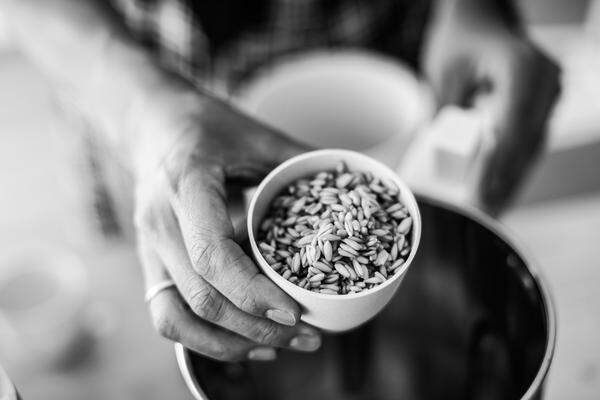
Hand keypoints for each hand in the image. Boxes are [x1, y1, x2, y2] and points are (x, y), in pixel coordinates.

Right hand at [134, 93, 319, 360]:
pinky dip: (204, 339)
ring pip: (175, 318)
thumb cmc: (207, 126)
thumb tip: (360, 188)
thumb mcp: (256, 136)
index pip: (212, 255)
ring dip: (228, 343)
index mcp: (186, 185)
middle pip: (200, 296)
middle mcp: (159, 223)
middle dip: (256, 327)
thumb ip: (301, 162)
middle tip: (306, 336)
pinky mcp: (150, 263)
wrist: (152, 124)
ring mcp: (149, 248)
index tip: (296, 311)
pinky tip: (243, 343)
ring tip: (277, 348)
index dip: (253, 292)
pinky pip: (167, 316)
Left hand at [422, 1, 559, 213]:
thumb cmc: (459, 39)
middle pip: (525, 146)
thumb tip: (438, 161)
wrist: (483, 18)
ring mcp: (549, 94)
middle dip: (503, 185)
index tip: (478, 201)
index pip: (510, 131)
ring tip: (489, 215)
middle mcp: (545, 83)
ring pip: (531, 150)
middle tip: (482, 219)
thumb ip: (442, 113)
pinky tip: (497, 191)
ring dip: (510, 183)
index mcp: (522, 70)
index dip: (495, 170)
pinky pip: (528, 143)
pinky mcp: (542, 106)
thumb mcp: (442, 72)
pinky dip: (512, 168)